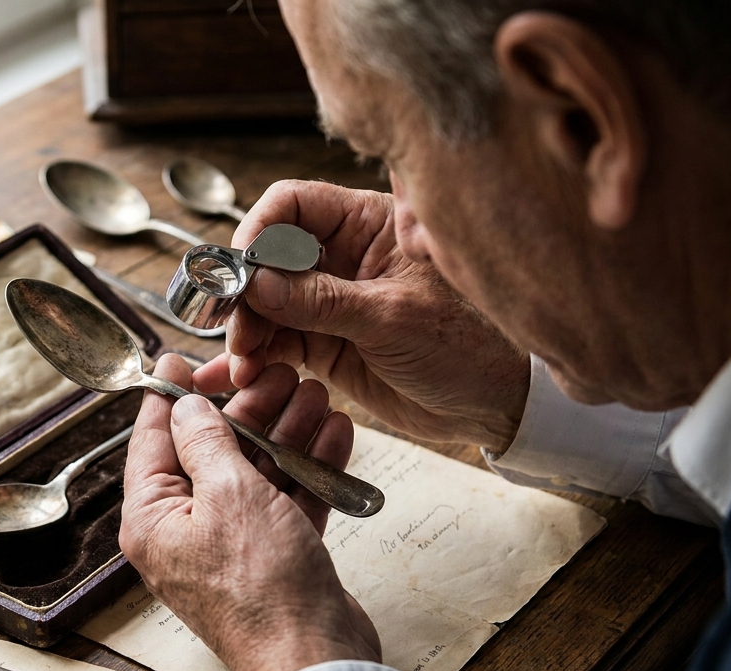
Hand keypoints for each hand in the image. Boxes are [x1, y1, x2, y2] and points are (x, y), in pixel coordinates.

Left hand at [120, 354, 380, 670]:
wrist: (314, 657)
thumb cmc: (262, 587)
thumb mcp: (228, 494)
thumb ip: (206, 442)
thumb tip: (186, 406)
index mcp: (152, 518)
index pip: (152, 441)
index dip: (169, 396)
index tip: (178, 360)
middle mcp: (184, 531)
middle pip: (211, 452)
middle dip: (249, 409)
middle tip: (278, 373)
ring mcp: (230, 545)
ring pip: (255, 473)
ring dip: (287, 434)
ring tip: (315, 395)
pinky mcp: (273, 557)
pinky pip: (286, 500)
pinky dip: (309, 470)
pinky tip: (334, 435)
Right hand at [193, 180, 529, 452]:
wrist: (495, 405)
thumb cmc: (469, 346)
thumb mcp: (392, 318)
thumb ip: (322, 301)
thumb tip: (258, 284)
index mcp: (370, 225)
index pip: (294, 204)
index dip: (259, 228)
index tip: (240, 267)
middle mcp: (344, 256)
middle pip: (269, 256)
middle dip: (245, 292)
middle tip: (237, 327)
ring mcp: (330, 301)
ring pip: (265, 304)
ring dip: (245, 331)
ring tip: (242, 362)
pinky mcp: (325, 343)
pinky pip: (276, 342)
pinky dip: (253, 358)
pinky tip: (235, 376)